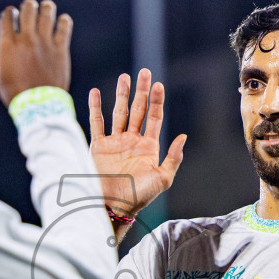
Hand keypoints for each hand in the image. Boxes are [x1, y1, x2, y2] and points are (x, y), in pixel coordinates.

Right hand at [0, 0, 72, 106]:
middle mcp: (26, 39)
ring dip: (46, 8)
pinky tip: (61, 24)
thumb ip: (0, 55)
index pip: (8, 15)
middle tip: (30, 14)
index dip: (10, 13)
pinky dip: (63, 21)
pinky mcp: (60, 49)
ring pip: (47, 11)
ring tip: (46, 13)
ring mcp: (44, 42)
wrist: (37, 106)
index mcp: (8, 44)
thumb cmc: (14, 93)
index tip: (14, 20)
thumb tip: (4, 42)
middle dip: (28, 6)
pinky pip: (64, 25)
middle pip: (28, 7)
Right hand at [88, 69, 186, 214]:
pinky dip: (95, 108)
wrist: (114, 206)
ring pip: (118, 112)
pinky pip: (96, 123)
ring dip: (121, 95)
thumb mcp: (163, 178)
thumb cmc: (140, 196)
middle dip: (141, 91)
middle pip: (137, 110)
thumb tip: (183, 137)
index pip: (154, 117)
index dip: (156, 101)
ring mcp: (115, 142)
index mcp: (148, 146)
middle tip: (143, 72)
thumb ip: (173, 157)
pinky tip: (96, 92)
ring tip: (124, 77)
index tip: (158, 84)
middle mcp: (132, 141)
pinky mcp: (98, 146)